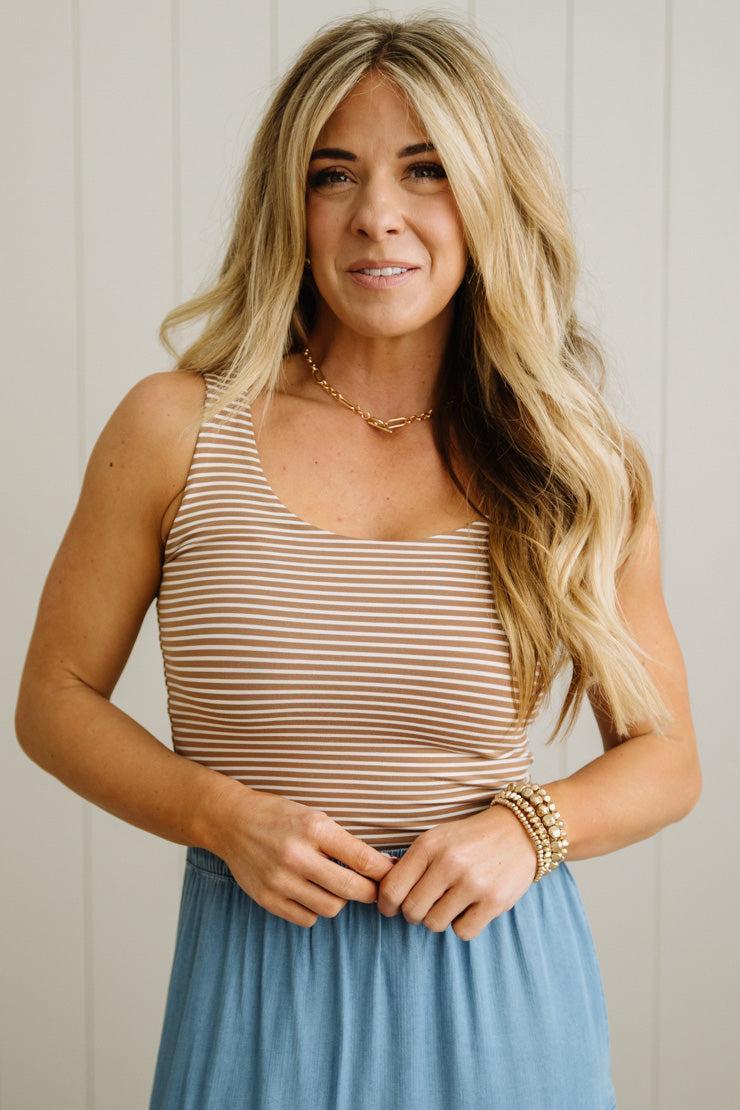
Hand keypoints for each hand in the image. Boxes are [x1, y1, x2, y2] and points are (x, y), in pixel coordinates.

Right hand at [214, 783, 396, 927]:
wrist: (232, 822)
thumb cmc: (280, 816)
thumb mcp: (314, 817)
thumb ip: (344, 842)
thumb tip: (381, 867)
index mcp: (314, 828)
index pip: (363, 859)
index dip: (384, 872)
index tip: (392, 875)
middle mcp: (297, 855)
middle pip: (351, 890)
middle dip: (369, 893)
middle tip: (372, 890)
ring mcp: (280, 880)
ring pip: (330, 908)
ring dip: (339, 901)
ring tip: (335, 888)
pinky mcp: (267, 898)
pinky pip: (306, 918)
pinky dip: (315, 910)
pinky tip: (311, 894)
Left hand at [375, 805, 538, 940]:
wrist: (519, 831)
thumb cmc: (469, 839)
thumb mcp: (436, 839)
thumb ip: (411, 864)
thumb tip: (383, 896)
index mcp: (428, 845)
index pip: (391, 889)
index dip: (386, 905)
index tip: (392, 907)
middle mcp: (449, 863)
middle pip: (411, 911)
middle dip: (414, 913)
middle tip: (425, 905)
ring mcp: (473, 883)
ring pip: (435, 924)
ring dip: (439, 918)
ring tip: (451, 901)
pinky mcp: (494, 901)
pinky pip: (462, 932)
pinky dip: (463, 925)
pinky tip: (470, 907)